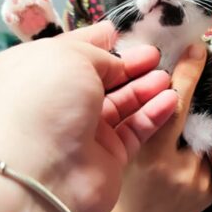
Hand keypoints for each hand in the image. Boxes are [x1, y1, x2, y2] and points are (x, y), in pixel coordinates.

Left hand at [0, 21, 176, 211]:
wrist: (44, 176)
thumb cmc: (47, 103)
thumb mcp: (69, 58)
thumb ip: (98, 53)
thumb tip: (115, 55)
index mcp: (41, 75)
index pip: (77, 52)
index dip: (104, 42)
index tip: (130, 36)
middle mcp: (62, 104)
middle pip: (105, 79)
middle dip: (132, 66)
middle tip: (156, 56)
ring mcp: (85, 132)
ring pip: (123, 105)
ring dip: (147, 89)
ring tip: (167, 78)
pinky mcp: (109, 155)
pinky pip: (135, 130)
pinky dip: (153, 115)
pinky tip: (170, 100)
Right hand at [93, 43, 211, 211]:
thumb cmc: (119, 190)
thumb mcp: (122, 154)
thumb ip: (138, 126)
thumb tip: (154, 88)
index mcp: (149, 155)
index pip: (173, 105)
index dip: (187, 73)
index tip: (196, 49)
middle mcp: (178, 168)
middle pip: (197, 116)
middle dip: (199, 88)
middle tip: (200, 62)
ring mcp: (198, 183)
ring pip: (203, 142)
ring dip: (193, 137)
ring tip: (173, 156)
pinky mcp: (208, 194)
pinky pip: (207, 163)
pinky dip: (197, 159)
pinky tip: (181, 174)